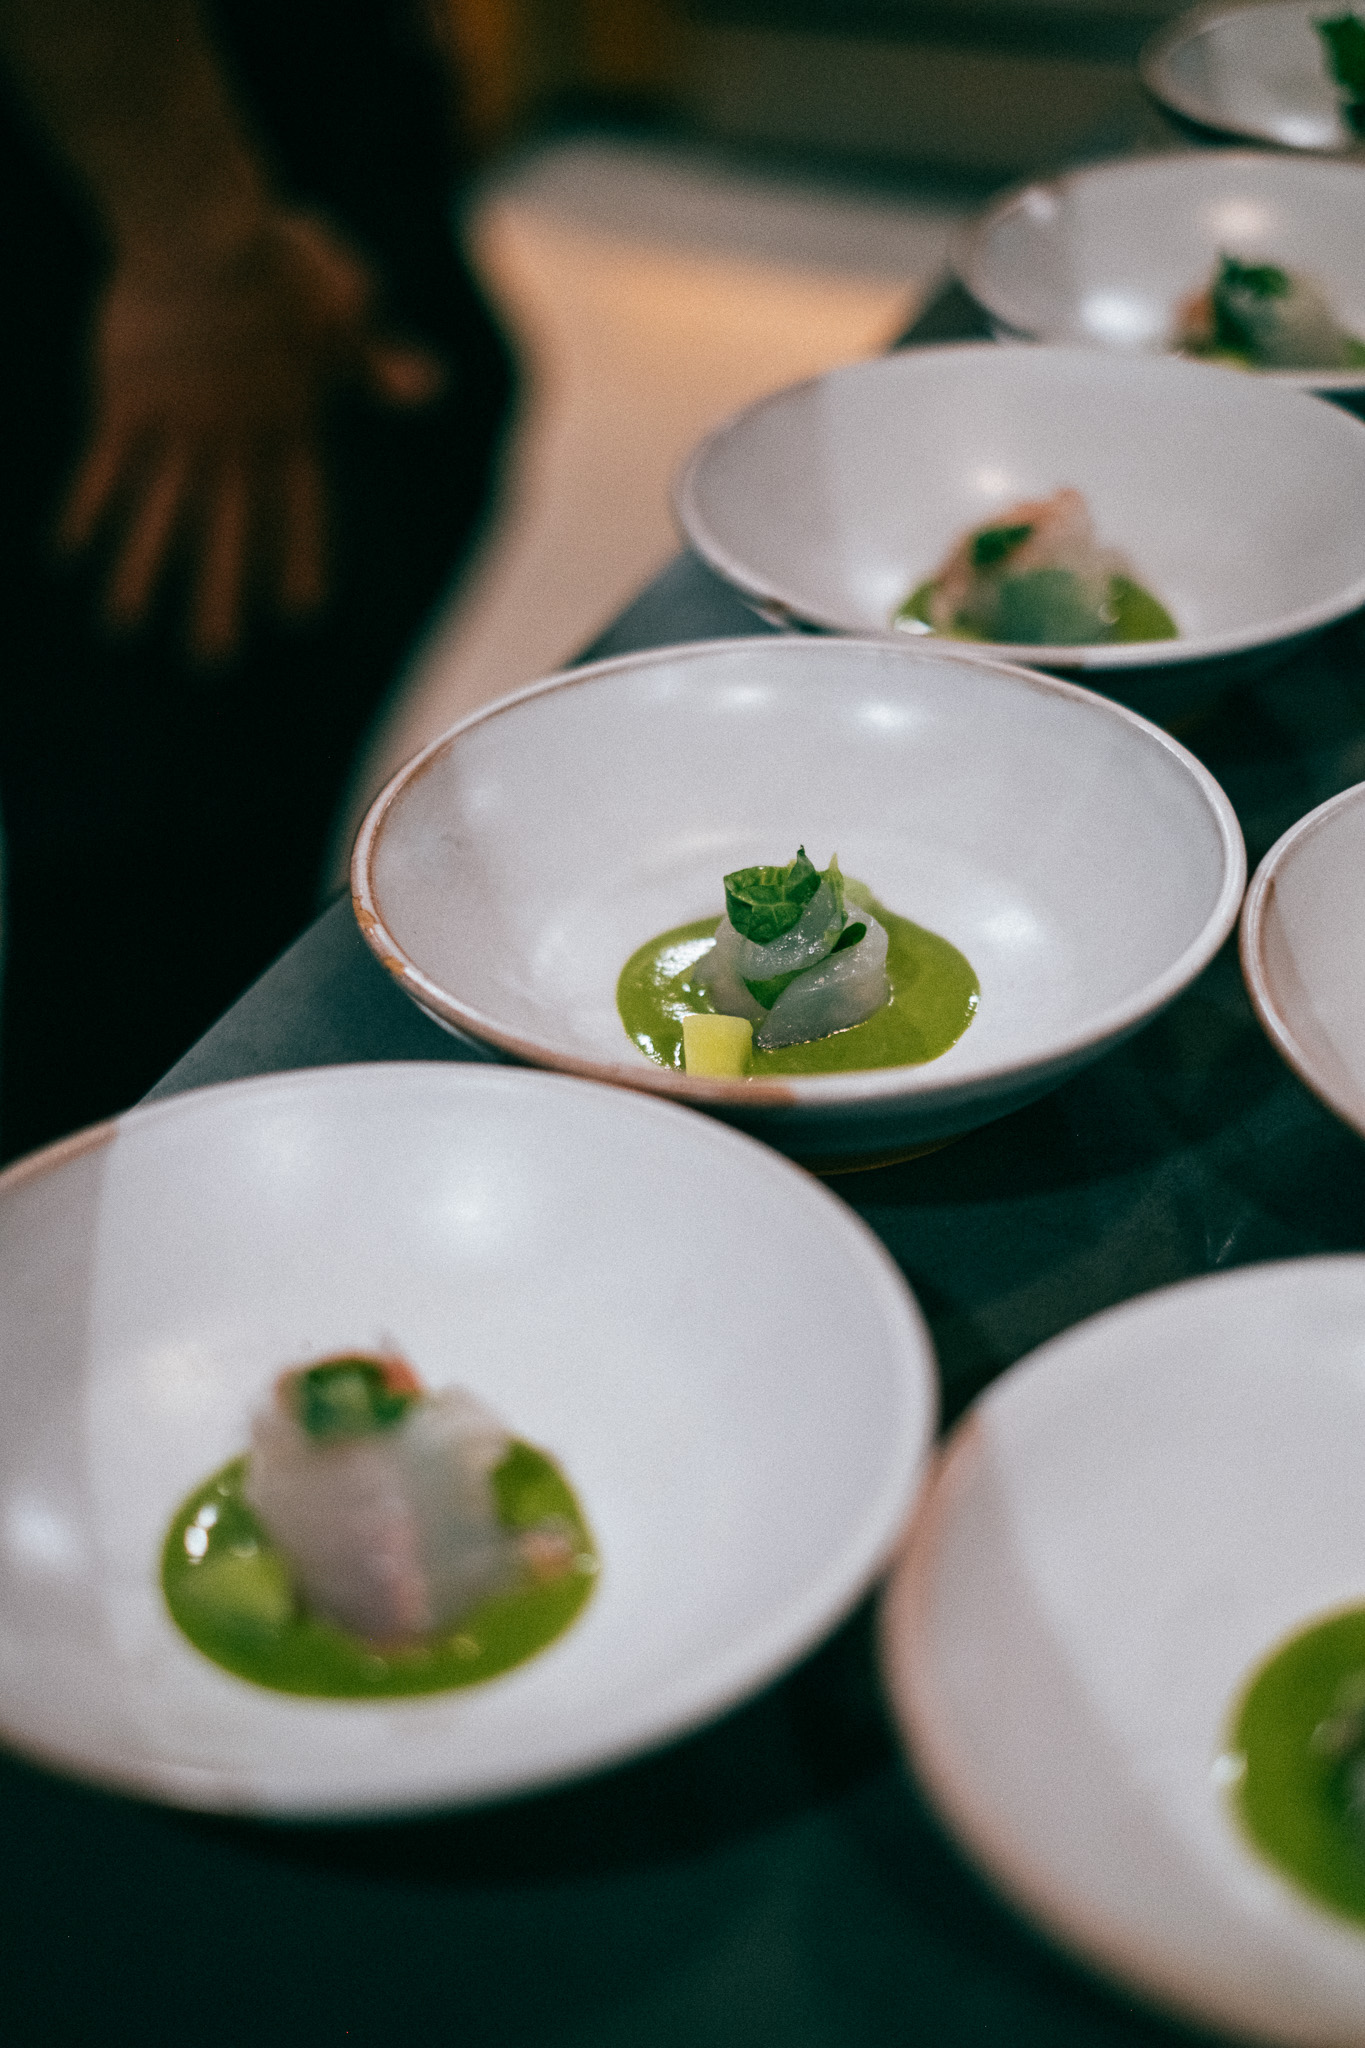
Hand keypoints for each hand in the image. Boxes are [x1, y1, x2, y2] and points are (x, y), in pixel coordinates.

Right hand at [60, 208, 445, 662]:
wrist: (196, 214)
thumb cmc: (278, 253)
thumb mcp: (344, 305)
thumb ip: (377, 361)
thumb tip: (430, 389)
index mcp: (291, 424)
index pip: (300, 511)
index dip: (299, 561)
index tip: (300, 614)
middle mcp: (234, 439)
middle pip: (226, 534)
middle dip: (219, 598)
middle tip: (213, 660)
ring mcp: (175, 425)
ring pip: (156, 515)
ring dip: (141, 575)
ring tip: (125, 630)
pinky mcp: (123, 401)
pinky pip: (101, 471)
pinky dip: (85, 515)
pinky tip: (69, 560)